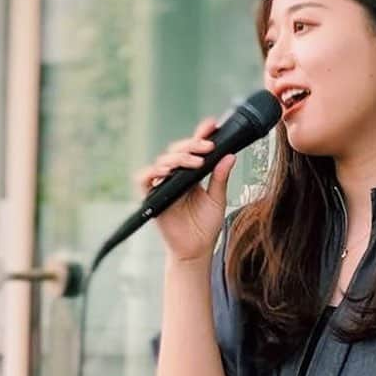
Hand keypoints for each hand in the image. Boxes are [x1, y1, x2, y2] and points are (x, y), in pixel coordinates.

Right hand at [133, 117, 237, 260]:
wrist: (196, 250)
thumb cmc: (206, 227)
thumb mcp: (218, 200)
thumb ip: (220, 178)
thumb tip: (230, 156)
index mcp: (192, 174)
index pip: (194, 149)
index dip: (200, 135)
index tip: (212, 125)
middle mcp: (176, 176)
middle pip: (178, 150)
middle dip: (192, 145)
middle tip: (208, 146)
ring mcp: (163, 185)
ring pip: (163, 161)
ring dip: (178, 158)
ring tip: (195, 162)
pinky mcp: (151, 196)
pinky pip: (144, 179)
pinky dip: (152, 172)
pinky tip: (167, 172)